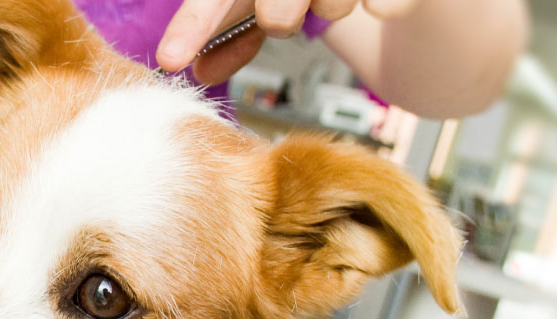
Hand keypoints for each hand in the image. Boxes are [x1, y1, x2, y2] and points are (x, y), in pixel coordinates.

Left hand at [156, 0, 419, 84]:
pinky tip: (379, 1)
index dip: (194, 27)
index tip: (171, 60)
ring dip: (329, 9)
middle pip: (277, 11)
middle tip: (282, 17)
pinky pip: (385, 5)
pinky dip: (383, 4)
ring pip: (332, 6)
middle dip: (279, 16)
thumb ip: (232, 34)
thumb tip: (198, 73)